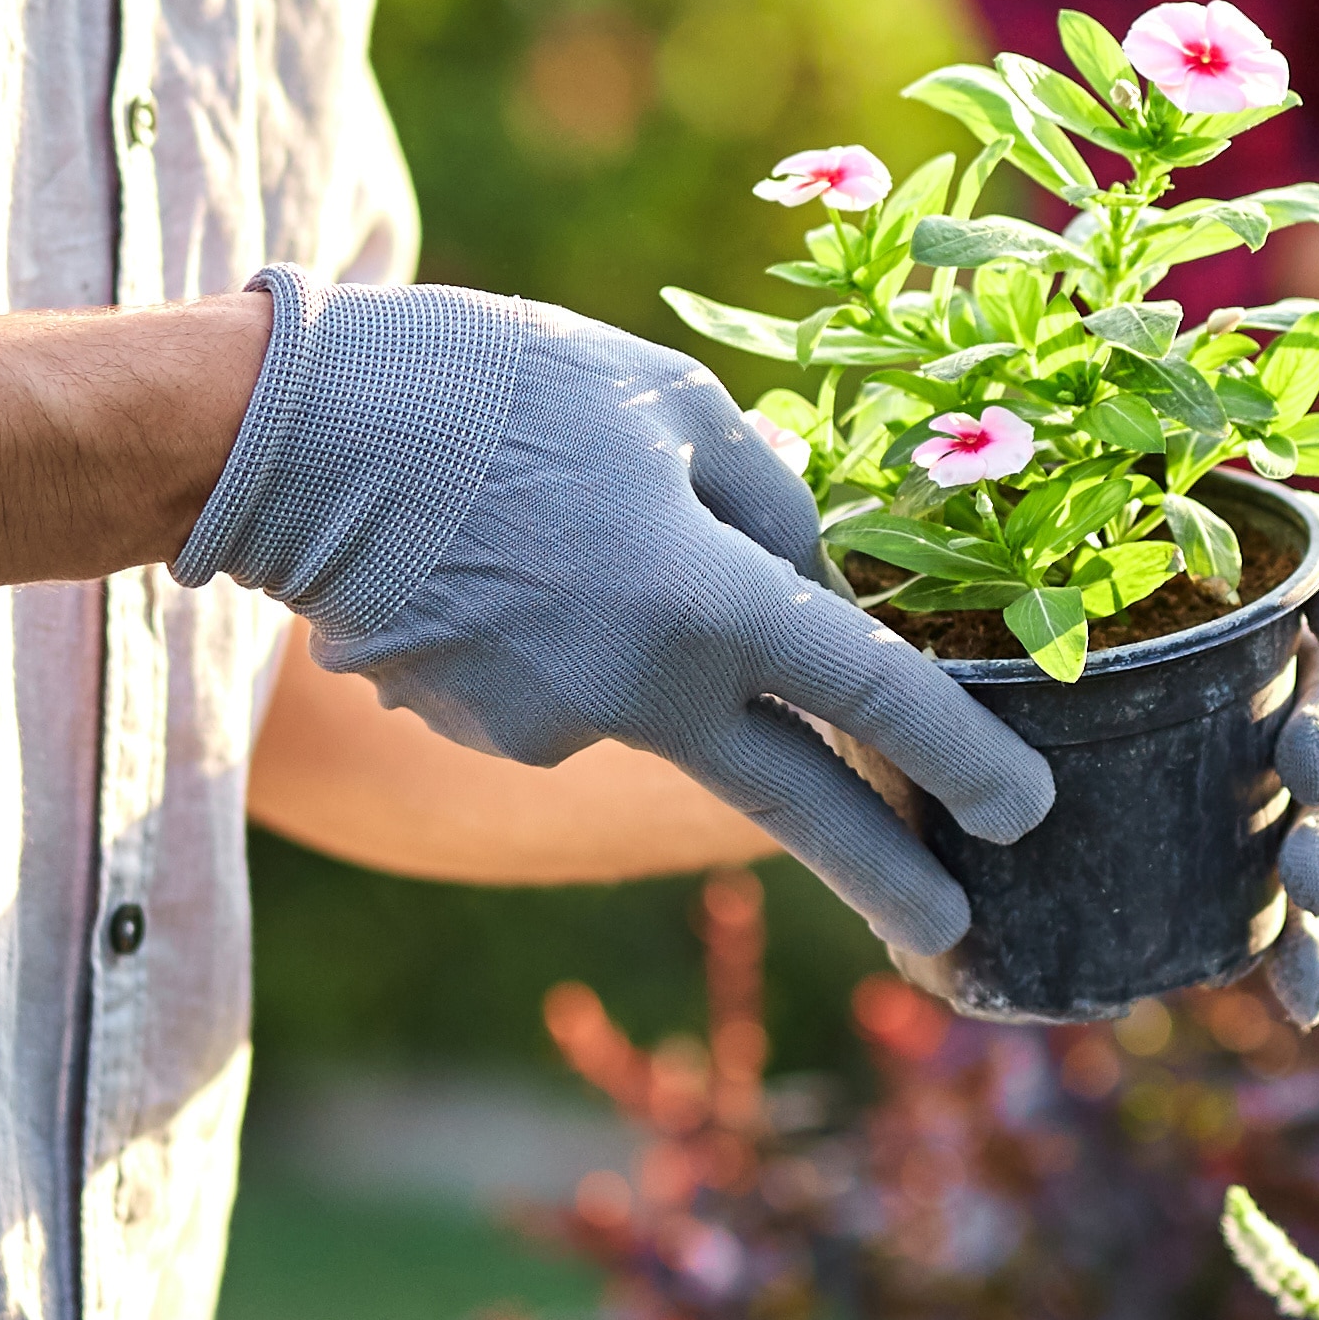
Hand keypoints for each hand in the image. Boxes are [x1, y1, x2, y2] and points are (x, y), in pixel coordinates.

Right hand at [178, 270, 1052, 957]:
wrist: (291, 439)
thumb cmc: (496, 387)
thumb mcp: (664, 399)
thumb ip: (764, 502)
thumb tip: (813, 586)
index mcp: (708, 599)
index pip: (868, 695)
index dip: (961, 754)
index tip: (1027, 812)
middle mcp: (642, 692)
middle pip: (790, 799)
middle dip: (881, 869)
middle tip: (957, 933)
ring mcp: (557, 729)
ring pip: (652, 695)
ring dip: (641, 637)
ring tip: (547, 519)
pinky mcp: (488, 733)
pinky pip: (566, 686)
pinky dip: (559, 637)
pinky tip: (495, 560)